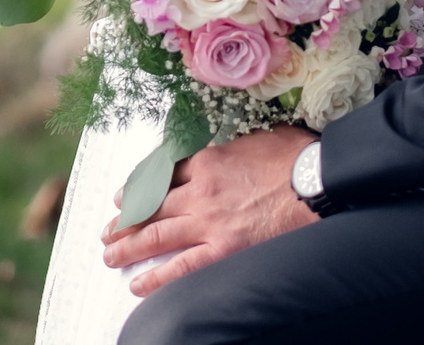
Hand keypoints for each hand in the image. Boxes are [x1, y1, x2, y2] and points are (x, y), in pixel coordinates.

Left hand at [101, 125, 317, 296]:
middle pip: (151, 206)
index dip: (139, 187)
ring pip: (156, 235)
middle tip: (107, 231)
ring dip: (128, 247)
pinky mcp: (222, 250)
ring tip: (110, 255)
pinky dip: (156, 278)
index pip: (162, 175)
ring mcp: (208, 223)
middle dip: (125, 221)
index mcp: (207, 160)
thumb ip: (234, 146)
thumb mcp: (257, 137)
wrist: (316, 182)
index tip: (126, 197)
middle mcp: (199, 192)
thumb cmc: (295, 157)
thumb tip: (230, 147)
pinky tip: (138, 285)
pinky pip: (180, 267)